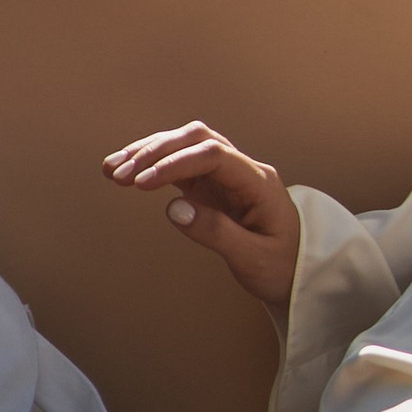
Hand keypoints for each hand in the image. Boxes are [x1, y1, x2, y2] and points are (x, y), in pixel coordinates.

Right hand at [104, 120, 302, 309]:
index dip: (176, 164)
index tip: (142, 183)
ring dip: (149, 153)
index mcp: (259, 181)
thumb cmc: (281, 265)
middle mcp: (242, 168)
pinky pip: (181, 165)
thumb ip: (216, 232)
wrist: (299, 270)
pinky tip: (127, 171)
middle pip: (198, 141)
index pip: (215, 156)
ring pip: (187, 146)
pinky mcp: (213, 185)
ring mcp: (227, 174)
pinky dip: (153, 165)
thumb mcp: (253, 258)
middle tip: (120, 174)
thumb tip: (173, 208)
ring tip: (112, 168)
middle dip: (157, 152)